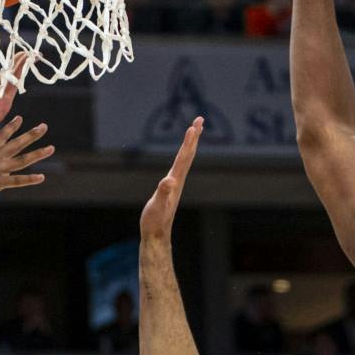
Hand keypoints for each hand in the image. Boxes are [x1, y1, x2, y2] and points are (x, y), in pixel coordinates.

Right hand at [0, 113, 51, 212]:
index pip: (1, 135)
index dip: (11, 126)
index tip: (20, 118)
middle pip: (16, 143)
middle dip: (31, 134)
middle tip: (44, 127)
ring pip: (21, 160)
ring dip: (38, 154)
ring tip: (51, 148)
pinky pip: (17, 181)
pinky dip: (30, 179)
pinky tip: (41, 177)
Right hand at [141, 117, 202, 240]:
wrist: (156, 236)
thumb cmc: (155, 222)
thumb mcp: (156, 207)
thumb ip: (163, 193)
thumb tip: (169, 181)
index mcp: (175, 181)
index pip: (183, 157)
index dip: (188, 141)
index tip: (194, 126)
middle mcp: (178, 181)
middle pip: (189, 154)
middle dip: (194, 137)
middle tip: (200, 119)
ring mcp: (175, 184)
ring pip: (186, 160)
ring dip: (190, 144)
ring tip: (194, 131)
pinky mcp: (171, 188)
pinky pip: (179, 167)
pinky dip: (183, 156)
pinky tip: (182, 155)